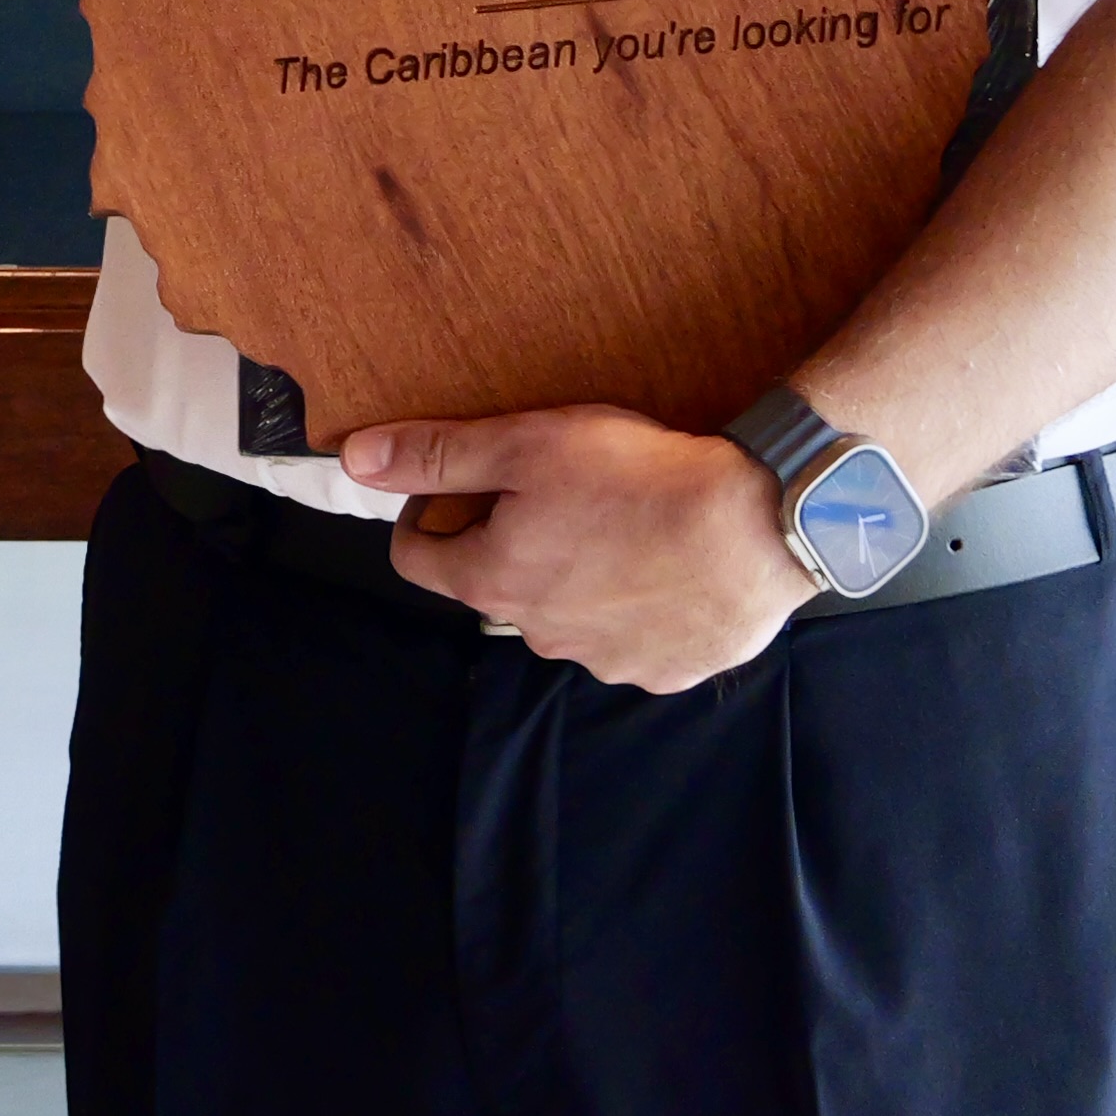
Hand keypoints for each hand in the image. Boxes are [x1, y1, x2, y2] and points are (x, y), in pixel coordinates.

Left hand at [338, 405, 814, 693]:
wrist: (759, 525)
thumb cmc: (640, 480)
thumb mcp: (526, 445)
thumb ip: (437, 455)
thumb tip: (355, 458)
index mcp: (495, 582)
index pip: (416, 558)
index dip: (425, 513)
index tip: (462, 483)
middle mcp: (541, 634)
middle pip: (497, 584)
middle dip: (510, 540)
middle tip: (559, 491)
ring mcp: (606, 662)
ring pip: (567, 613)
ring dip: (577, 575)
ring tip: (622, 524)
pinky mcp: (666, 670)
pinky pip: (632, 637)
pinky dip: (637, 605)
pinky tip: (666, 563)